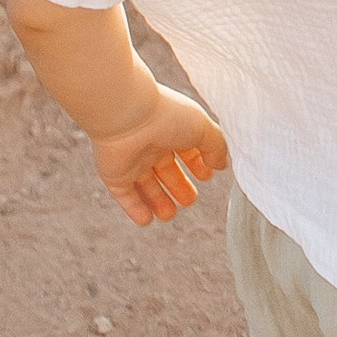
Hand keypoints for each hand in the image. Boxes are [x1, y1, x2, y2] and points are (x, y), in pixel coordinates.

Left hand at [90, 87, 229, 228]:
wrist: (127, 115)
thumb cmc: (166, 115)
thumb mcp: (203, 128)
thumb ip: (216, 147)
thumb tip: (221, 165)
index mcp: (172, 130)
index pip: (186, 150)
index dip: (197, 163)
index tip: (206, 176)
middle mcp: (151, 145)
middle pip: (165, 170)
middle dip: (178, 186)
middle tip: (189, 201)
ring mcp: (132, 160)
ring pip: (145, 185)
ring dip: (158, 201)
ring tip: (168, 215)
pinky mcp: (115, 175)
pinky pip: (125, 195)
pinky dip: (135, 208)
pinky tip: (146, 221)